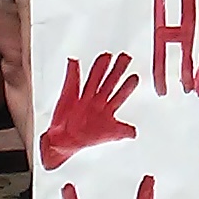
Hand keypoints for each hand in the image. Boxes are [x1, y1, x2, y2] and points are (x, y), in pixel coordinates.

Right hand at [37, 52, 140, 169]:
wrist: (64, 141)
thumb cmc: (86, 138)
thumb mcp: (110, 135)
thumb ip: (123, 131)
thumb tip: (135, 132)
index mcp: (106, 109)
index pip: (120, 95)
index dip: (127, 86)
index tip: (135, 76)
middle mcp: (96, 100)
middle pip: (109, 82)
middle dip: (117, 70)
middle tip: (125, 57)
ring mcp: (84, 97)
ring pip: (93, 79)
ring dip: (99, 68)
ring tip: (106, 56)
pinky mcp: (69, 95)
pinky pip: (71, 80)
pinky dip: (72, 70)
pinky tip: (74, 61)